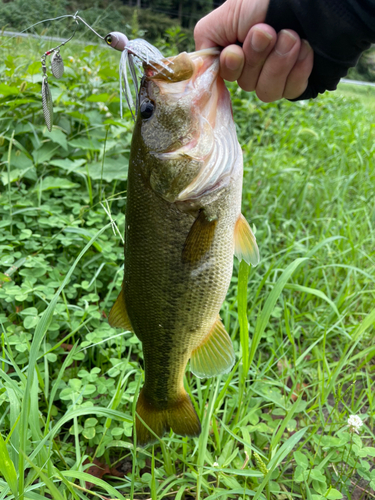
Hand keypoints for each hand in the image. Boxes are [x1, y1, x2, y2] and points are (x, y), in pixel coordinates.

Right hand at [194, 0, 313, 101]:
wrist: (308, 0)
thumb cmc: (265, 0)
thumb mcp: (225, 16)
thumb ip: (206, 40)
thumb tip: (197, 68)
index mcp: (236, 53)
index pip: (226, 78)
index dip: (232, 67)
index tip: (236, 50)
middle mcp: (255, 67)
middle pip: (247, 85)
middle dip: (258, 57)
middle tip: (269, 31)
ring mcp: (277, 76)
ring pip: (267, 92)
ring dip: (278, 62)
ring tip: (290, 36)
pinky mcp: (300, 81)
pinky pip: (292, 91)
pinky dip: (298, 68)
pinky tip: (305, 48)